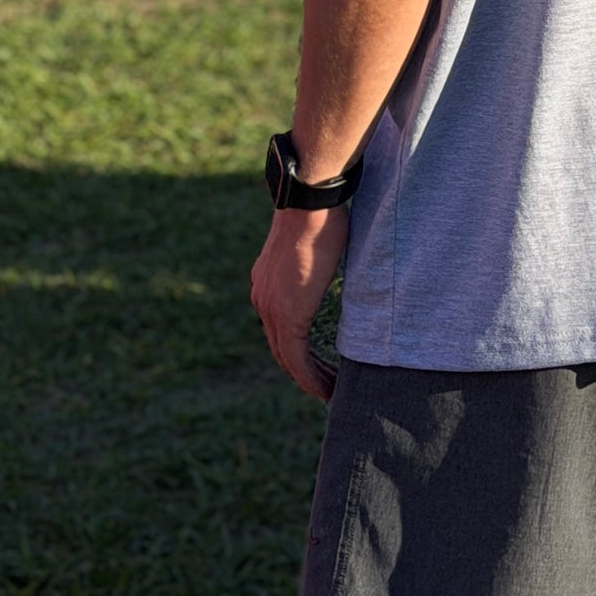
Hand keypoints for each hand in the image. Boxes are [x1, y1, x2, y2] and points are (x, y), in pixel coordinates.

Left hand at [250, 206, 347, 400]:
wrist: (309, 203)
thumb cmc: (320, 212)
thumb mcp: (314, 242)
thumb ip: (315, 261)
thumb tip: (333, 255)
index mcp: (266, 283)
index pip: (279, 326)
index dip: (296, 348)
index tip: (318, 361)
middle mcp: (262, 300)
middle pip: (280, 348)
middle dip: (304, 369)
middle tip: (327, 384)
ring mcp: (272, 309)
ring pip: (287, 358)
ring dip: (310, 378)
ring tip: (331, 392)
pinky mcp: (288, 315)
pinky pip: (296, 359)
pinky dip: (310, 377)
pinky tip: (326, 389)